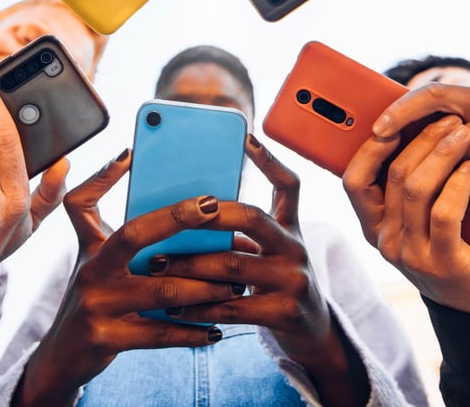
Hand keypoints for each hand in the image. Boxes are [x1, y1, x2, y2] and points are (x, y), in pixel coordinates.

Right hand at [17, 152, 233, 405]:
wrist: (61, 359)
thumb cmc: (96, 302)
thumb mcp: (97, 265)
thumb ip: (125, 238)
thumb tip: (180, 209)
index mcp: (90, 249)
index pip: (83, 204)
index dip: (102, 177)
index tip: (132, 155)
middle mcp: (90, 272)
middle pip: (134, 235)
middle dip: (176, 218)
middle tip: (214, 208)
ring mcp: (96, 306)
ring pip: (161, 290)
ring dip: (204, 286)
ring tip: (235, 284)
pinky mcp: (105, 339)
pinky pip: (158, 334)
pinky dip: (191, 332)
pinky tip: (216, 330)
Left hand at [155, 137, 369, 405]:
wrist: (313, 334)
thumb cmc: (276, 286)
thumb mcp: (270, 253)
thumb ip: (241, 235)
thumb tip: (181, 216)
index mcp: (290, 227)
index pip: (288, 185)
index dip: (269, 160)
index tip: (246, 136)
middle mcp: (295, 247)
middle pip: (252, 217)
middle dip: (207, 215)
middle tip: (172, 217)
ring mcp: (294, 280)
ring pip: (233, 265)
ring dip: (188, 265)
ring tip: (156, 265)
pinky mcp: (285, 313)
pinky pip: (232, 307)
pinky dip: (198, 308)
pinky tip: (174, 308)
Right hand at [344, 116, 469, 314]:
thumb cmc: (452, 244)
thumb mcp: (421, 216)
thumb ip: (409, 184)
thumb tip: (410, 125)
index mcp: (372, 225)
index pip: (353, 180)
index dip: (371, 147)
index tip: (398, 119)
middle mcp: (384, 241)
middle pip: (393, 176)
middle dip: (422, 139)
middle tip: (450, 119)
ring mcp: (410, 255)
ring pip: (416, 189)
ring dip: (443, 154)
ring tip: (465, 135)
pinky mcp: (441, 264)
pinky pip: (444, 213)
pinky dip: (458, 183)